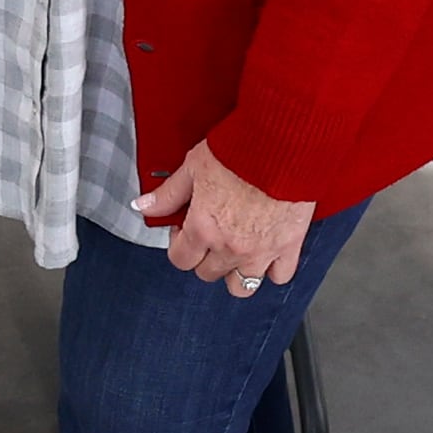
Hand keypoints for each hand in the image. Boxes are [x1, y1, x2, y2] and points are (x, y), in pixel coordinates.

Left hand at [134, 140, 314, 297]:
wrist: (283, 146)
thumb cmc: (240, 151)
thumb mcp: (193, 167)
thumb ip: (168, 194)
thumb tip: (143, 206)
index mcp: (203, 229)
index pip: (180, 260)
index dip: (178, 243)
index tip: (185, 228)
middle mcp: (230, 247)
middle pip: (207, 273)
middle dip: (204, 257)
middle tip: (210, 234)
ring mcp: (261, 251)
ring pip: (241, 286)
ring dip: (235, 272)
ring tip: (235, 251)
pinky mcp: (289, 246)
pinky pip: (279, 276)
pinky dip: (272, 270)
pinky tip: (266, 253)